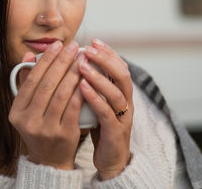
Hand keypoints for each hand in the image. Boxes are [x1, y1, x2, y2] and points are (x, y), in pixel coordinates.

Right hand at [9, 41, 83, 169]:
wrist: (51, 160)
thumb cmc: (41, 128)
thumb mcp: (28, 109)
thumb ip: (27, 82)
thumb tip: (28, 54)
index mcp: (16, 112)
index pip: (31, 80)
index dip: (45, 60)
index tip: (58, 45)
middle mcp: (28, 121)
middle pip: (47, 85)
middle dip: (62, 62)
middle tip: (73, 47)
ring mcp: (46, 129)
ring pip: (61, 94)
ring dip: (74, 73)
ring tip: (83, 59)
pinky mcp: (64, 134)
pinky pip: (74, 106)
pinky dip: (82, 90)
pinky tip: (88, 78)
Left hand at [78, 38, 132, 179]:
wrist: (111, 161)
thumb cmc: (101, 128)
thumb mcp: (97, 103)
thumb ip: (91, 85)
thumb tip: (75, 63)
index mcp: (122, 94)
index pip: (120, 67)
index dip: (109, 53)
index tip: (94, 40)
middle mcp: (126, 103)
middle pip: (122, 75)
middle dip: (105, 59)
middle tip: (89, 48)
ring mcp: (123, 117)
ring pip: (116, 92)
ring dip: (98, 76)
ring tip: (81, 65)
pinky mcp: (116, 132)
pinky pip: (107, 113)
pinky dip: (95, 98)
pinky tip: (81, 88)